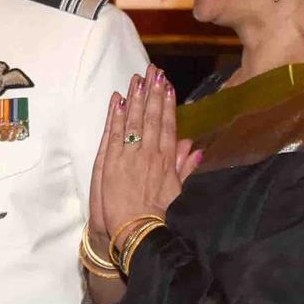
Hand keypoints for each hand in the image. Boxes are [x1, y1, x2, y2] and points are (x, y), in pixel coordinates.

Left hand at [89, 66, 201, 245]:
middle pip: (151, 117)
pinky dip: (115, 115)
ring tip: (137, 78)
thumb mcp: (178, 192)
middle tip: (153, 71)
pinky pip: (113, 132)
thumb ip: (184, 168)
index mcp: (166, 160)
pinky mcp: (111, 162)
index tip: (167, 85)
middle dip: (152, 92)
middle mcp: (149, 153)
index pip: (167, 124)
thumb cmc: (157, 216)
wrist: (136, 232)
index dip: (167, 103)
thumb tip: (193, 148)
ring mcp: (129, 156)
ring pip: (133, 120)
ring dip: (135, 98)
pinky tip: (117, 99)